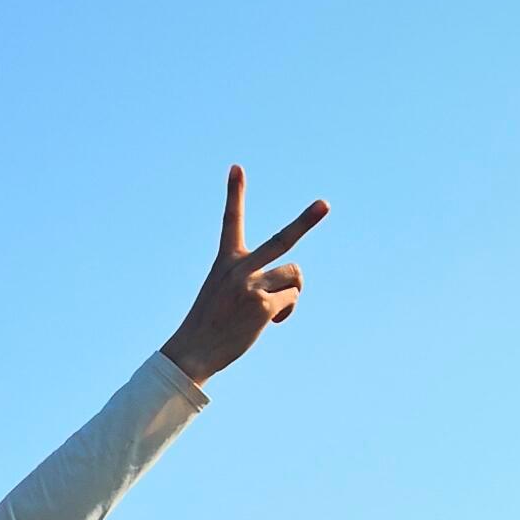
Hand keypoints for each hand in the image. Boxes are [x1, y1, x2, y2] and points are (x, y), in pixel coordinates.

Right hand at [162, 166, 328, 384]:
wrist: (193, 351)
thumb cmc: (211, 322)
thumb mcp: (225, 291)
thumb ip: (256, 279)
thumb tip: (294, 287)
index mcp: (225, 261)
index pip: (231, 221)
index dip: (235, 193)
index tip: (236, 168)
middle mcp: (239, 269)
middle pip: (282, 240)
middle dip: (306, 221)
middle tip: (325, 204)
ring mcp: (252, 287)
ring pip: (294, 277)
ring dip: (289, 293)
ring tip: (267, 309)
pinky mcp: (263, 307)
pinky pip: (292, 300)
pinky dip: (285, 312)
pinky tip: (269, 322)